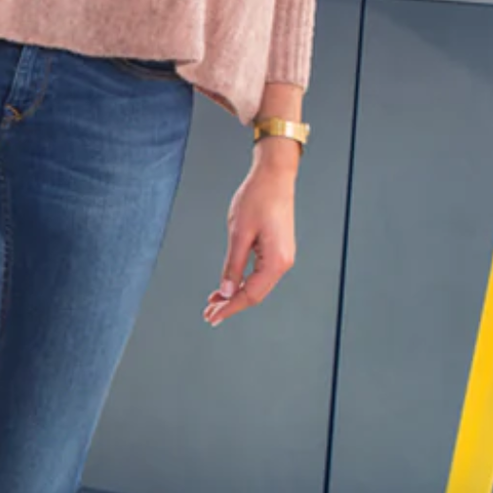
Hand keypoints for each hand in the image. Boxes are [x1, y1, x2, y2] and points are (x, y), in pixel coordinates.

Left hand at [204, 143, 298, 325]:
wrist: (274, 176)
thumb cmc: (258, 198)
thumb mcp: (239, 234)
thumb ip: (232, 266)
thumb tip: (225, 291)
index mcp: (276, 260)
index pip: (250, 294)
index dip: (229, 308)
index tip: (212, 317)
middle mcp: (283, 262)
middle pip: (255, 294)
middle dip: (231, 305)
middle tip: (208, 314)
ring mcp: (282, 256)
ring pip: (257, 286)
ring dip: (235, 295)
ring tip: (214, 302)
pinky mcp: (277, 250)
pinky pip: (259, 274)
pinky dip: (242, 282)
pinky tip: (228, 286)